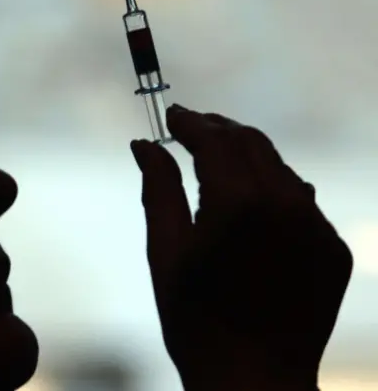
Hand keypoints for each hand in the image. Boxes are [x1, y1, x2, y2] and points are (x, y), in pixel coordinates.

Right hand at [130, 105, 352, 390]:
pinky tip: (251, 195)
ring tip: (216, 155)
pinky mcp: (334, 247)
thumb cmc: (194, 320)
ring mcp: (317, 227)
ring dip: (246, 153)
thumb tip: (143, 144)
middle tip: (191, 125)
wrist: (254, 382)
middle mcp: (286, 206)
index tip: (171, 114)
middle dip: (218, 128)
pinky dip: (273, 186)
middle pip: (251, 142)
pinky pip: (302, 199)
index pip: (213, 140)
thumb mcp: (165, 252)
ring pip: (279, 166)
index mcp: (237, 205)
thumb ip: (158, 190)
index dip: (189, 122)